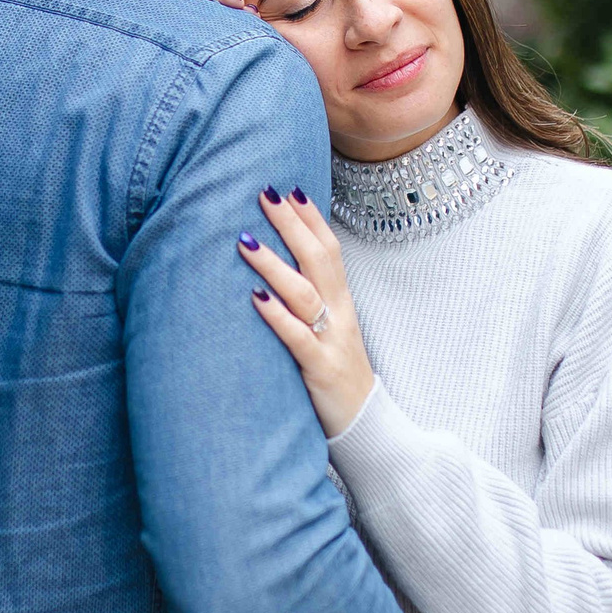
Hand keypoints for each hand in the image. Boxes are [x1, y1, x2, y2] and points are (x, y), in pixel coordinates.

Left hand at [236, 189, 375, 437]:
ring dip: (275, 265)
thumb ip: (310, 300)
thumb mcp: (329, 329)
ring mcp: (331, 341)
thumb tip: (278, 270)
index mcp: (341, 302)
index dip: (311, 219)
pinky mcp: (320, 370)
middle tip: (264, 195)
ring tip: (246, 241)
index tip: (290, 188)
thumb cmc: (337, 372)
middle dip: (292, 226)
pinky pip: (298, 338)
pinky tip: (256, 299)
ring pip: (305, 294)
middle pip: (318, 260)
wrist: (365, 424)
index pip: (329, 250)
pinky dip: (277, 317)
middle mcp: (339, 315)